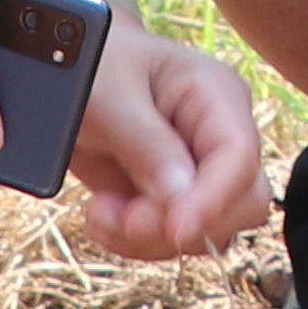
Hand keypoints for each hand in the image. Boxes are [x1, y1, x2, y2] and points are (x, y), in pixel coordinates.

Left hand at [70, 22, 269, 261]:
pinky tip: (101, 217)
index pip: (239, 155)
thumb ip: (145, 142)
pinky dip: (135, 243)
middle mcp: (219, 137)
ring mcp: (200, 173)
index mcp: (216, 95)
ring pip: (210, 233)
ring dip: (150, 239)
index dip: (214, 199)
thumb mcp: (109, 94)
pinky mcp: (173, 200)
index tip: (175, 229)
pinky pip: (174, 241)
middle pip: (243, 203)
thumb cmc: (90, 65)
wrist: (64, 76)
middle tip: (123, 218)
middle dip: (181, 223)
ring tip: (99, 212)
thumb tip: (179, 195)